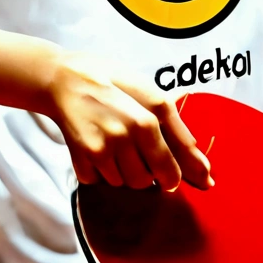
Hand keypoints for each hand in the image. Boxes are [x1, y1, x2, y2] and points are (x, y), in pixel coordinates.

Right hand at [45, 54, 214, 190]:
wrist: (62, 79)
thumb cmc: (112, 81)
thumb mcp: (150, 91)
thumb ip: (176, 126)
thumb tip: (199, 160)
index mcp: (146, 119)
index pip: (171, 165)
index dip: (180, 176)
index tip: (185, 181)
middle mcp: (123, 137)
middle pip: (147, 180)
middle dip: (150, 173)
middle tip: (142, 154)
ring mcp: (99, 149)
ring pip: (124, 182)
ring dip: (126, 172)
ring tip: (119, 146)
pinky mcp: (79, 158)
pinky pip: (100, 181)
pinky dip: (103, 171)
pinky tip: (100, 149)